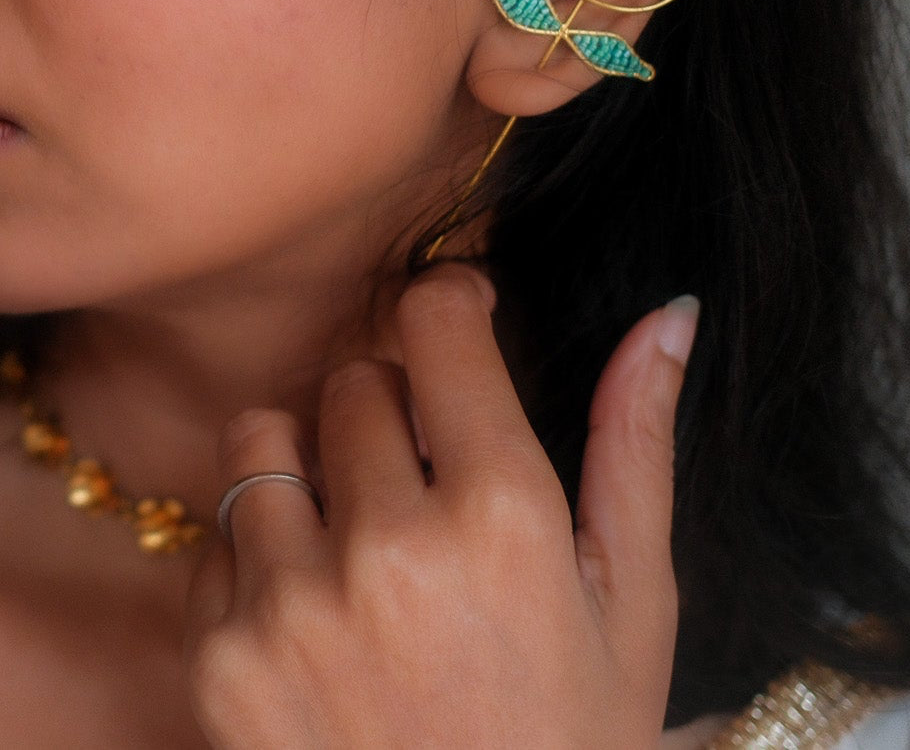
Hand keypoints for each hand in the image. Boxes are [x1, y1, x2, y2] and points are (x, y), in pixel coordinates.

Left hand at [183, 263, 699, 748]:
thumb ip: (637, 442)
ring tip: (359, 530)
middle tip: (427, 473)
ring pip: (264, 437)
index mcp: (501, 516)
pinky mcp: (220, 660)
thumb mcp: (632, 598)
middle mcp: (386, 549)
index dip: (449, 301)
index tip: (459, 316)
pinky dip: (262, 549)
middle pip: (353, 380)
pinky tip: (319, 608)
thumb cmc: (572, 739)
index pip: (435, 327)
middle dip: (393, 406)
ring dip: (312, 463)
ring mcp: (290, 606)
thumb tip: (667, 314)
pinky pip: (218, 533)